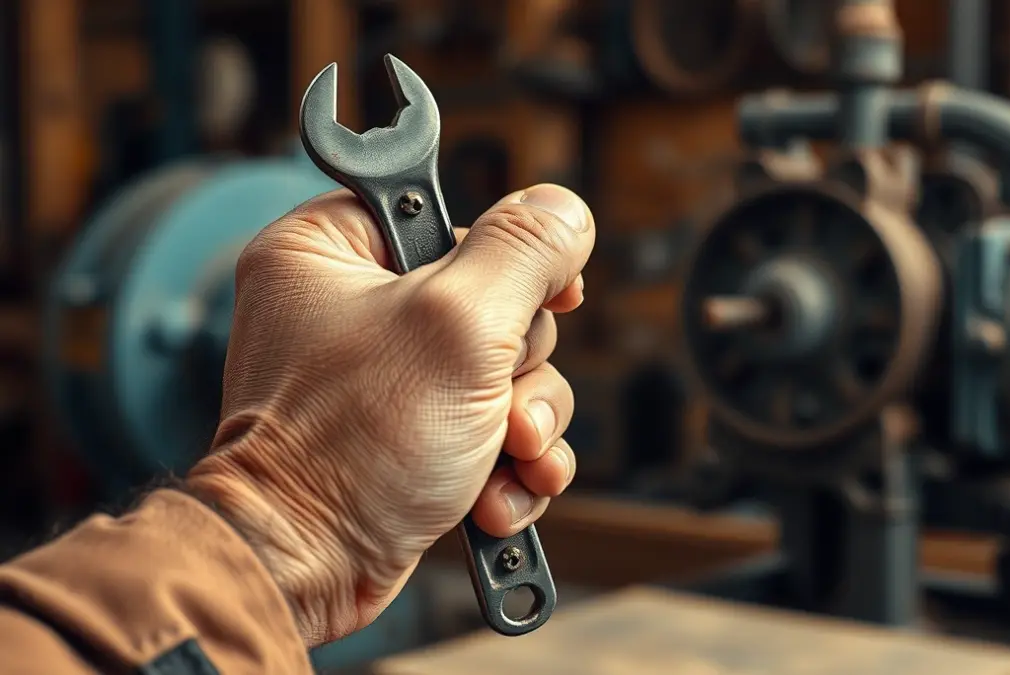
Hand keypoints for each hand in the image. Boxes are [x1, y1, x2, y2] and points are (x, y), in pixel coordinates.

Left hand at [184, 184, 593, 645]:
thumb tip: (564, 211)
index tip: (547, 292)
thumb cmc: (353, 446)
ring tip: (506, 463)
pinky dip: (507, 468)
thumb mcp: (458, 325)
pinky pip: (492, 430)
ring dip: (527, 427)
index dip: (509, 251)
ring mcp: (384, 378)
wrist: (307, 571)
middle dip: (518, 368)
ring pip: (508, 372)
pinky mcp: (411, 436)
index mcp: (329, 251)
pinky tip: (493, 500)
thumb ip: (523, 253)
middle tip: (499, 406)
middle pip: (496, 300)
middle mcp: (352, 308)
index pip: (446, 210)